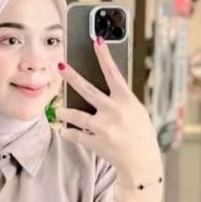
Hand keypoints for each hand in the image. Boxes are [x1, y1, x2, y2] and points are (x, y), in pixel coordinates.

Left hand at [56, 37, 162, 183]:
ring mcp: (103, 128)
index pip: (113, 73)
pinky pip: (75, 135)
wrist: (141, 162)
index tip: (96, 39)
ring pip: (75, 115)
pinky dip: (68, 132)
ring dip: (64, 111)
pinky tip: (64, 129)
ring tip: (59, 109)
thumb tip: (101, 87)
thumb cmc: (140, 133)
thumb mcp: (136, 111)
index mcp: (126, 100)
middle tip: (60, 66)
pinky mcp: (96, 142)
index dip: (104, 55)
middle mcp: (113, 112)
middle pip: (87, 89)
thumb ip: (119, 99)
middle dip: (71, 76)